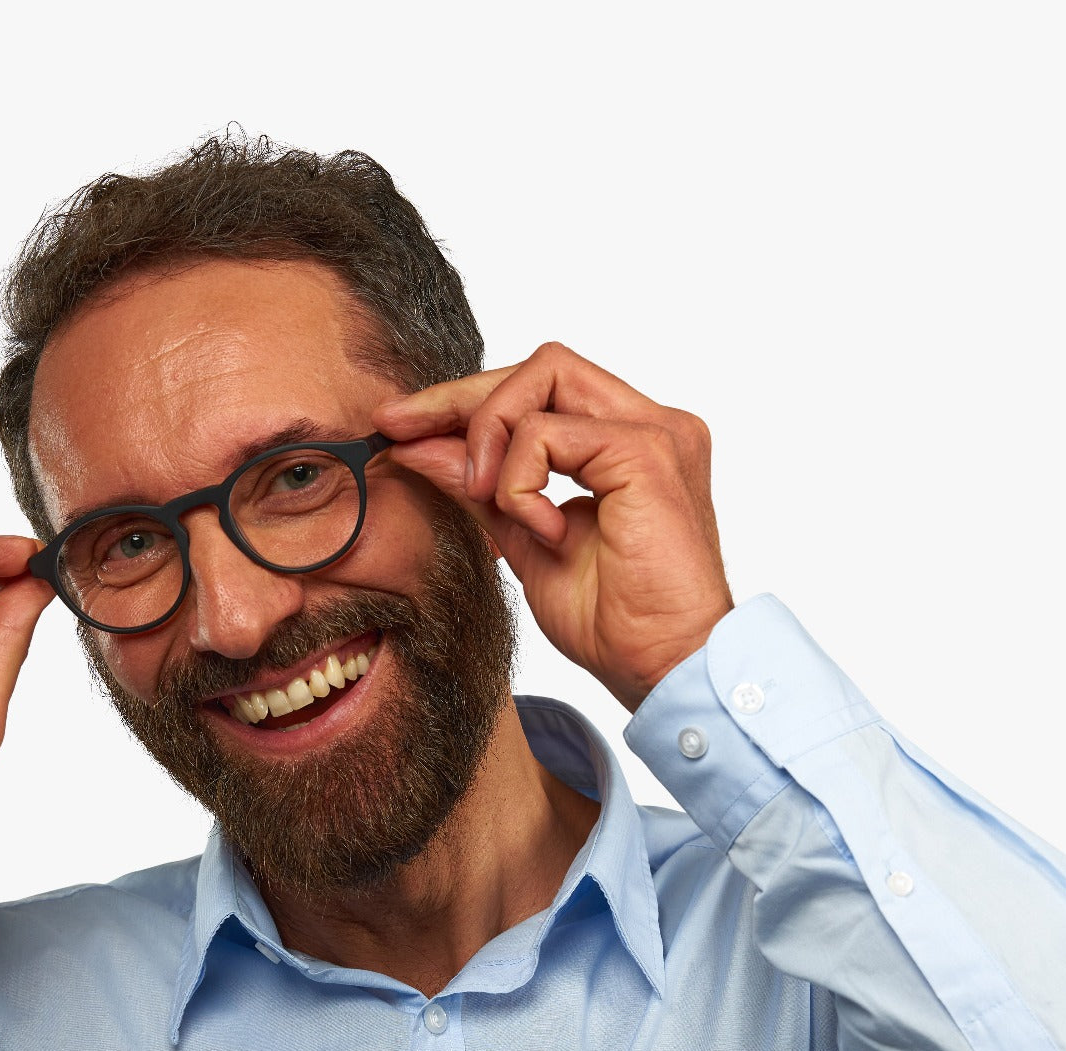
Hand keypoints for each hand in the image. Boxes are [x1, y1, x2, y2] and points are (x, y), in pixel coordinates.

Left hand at [373, 343, 732, 710]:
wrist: (666, 669)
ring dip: (490, 439)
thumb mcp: (525, 541)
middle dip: (458, 397)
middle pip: (541, 367)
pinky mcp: (647, 451)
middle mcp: (650, 424)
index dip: (467, 400)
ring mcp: (655, 432)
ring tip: (490, 502)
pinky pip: (547, 432)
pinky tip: (541, 530)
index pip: (543, 388)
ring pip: (542, 379)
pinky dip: (521, 481)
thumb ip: (483, 489)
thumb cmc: (616, 623)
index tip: (402, 425)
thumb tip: (421, 447)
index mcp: (628, 443)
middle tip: (399, 430)